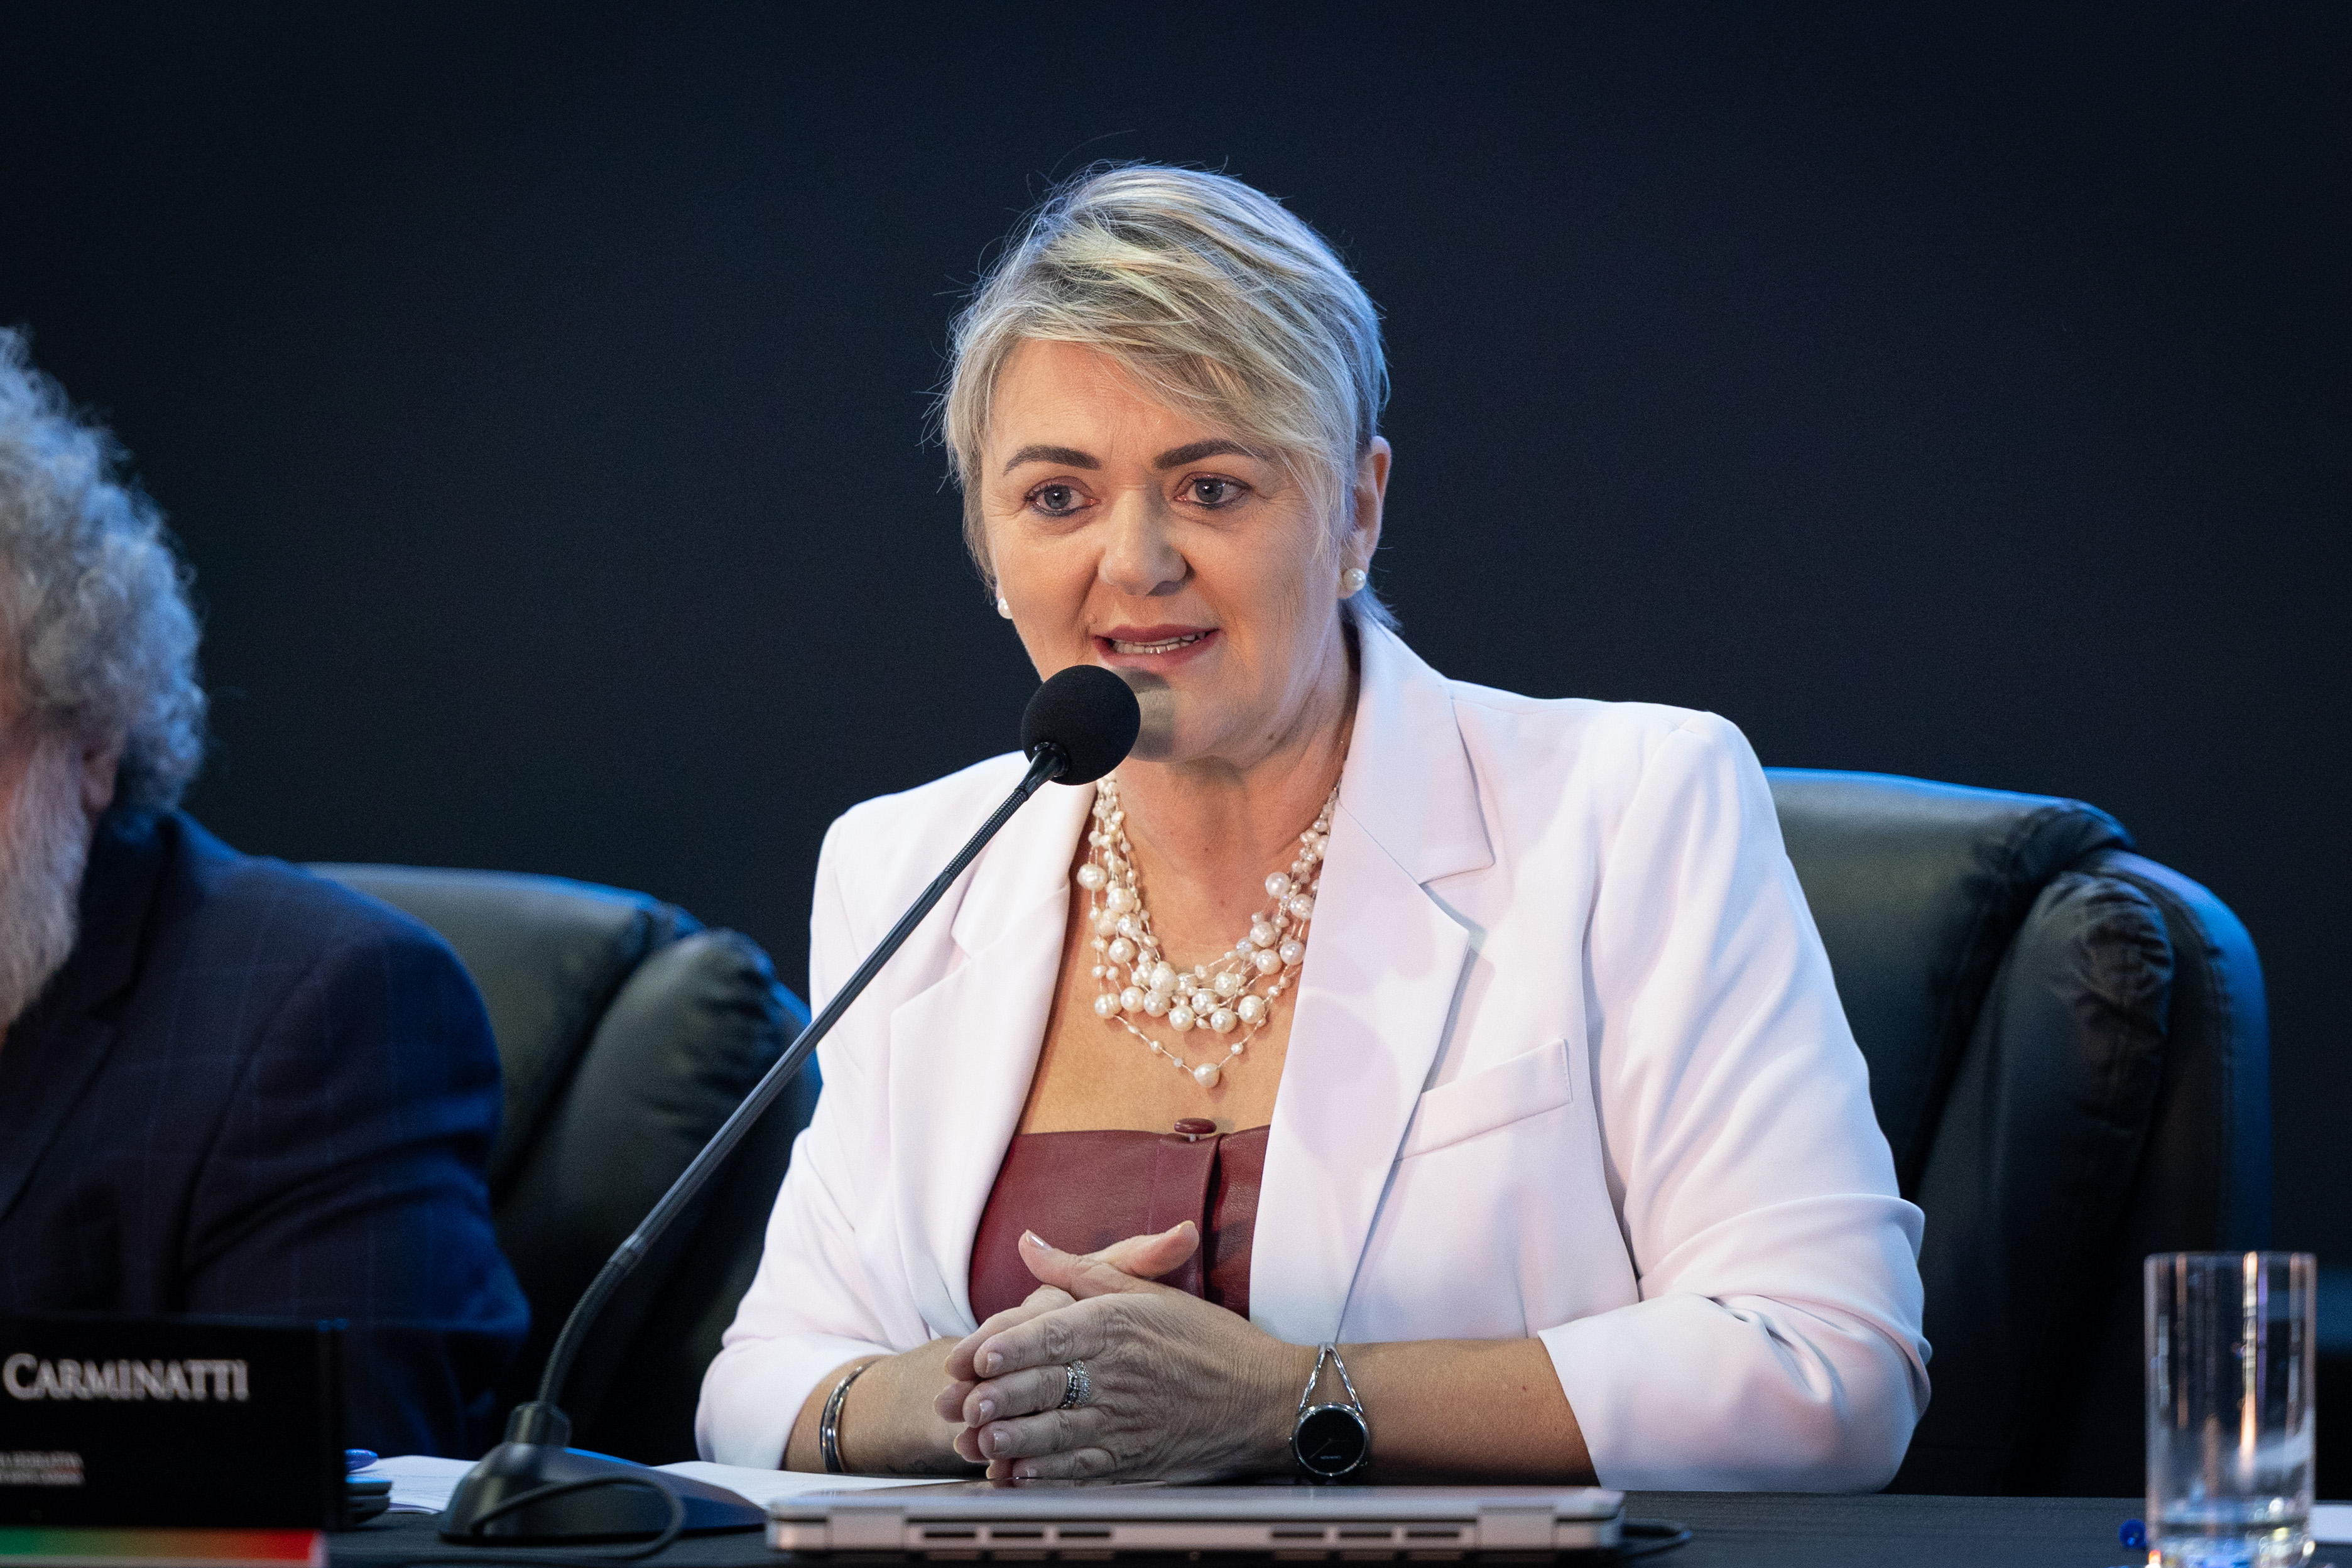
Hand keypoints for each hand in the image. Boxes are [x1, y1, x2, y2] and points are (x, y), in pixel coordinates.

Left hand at [941, 1228, 1307, 1481]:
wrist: (1266, 1398)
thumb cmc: (1209, 1339)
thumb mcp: (1147, 1290)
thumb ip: (1081, 1269)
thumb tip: (1029, 1245)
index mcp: (1120, 1325)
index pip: (1051, 1333)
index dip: (1006, 1345)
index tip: (972, 1355)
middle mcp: (1120, 1372)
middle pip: (1047, 1384)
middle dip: (999, 1396)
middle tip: (962, 1403)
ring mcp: (1127, 1420)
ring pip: (1058, 1432)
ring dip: (1015, 1438)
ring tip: (981, 1440)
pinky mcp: (1135, 1459)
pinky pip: (1082, 1469)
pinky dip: (1047, 1473)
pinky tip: (1018, 1474)